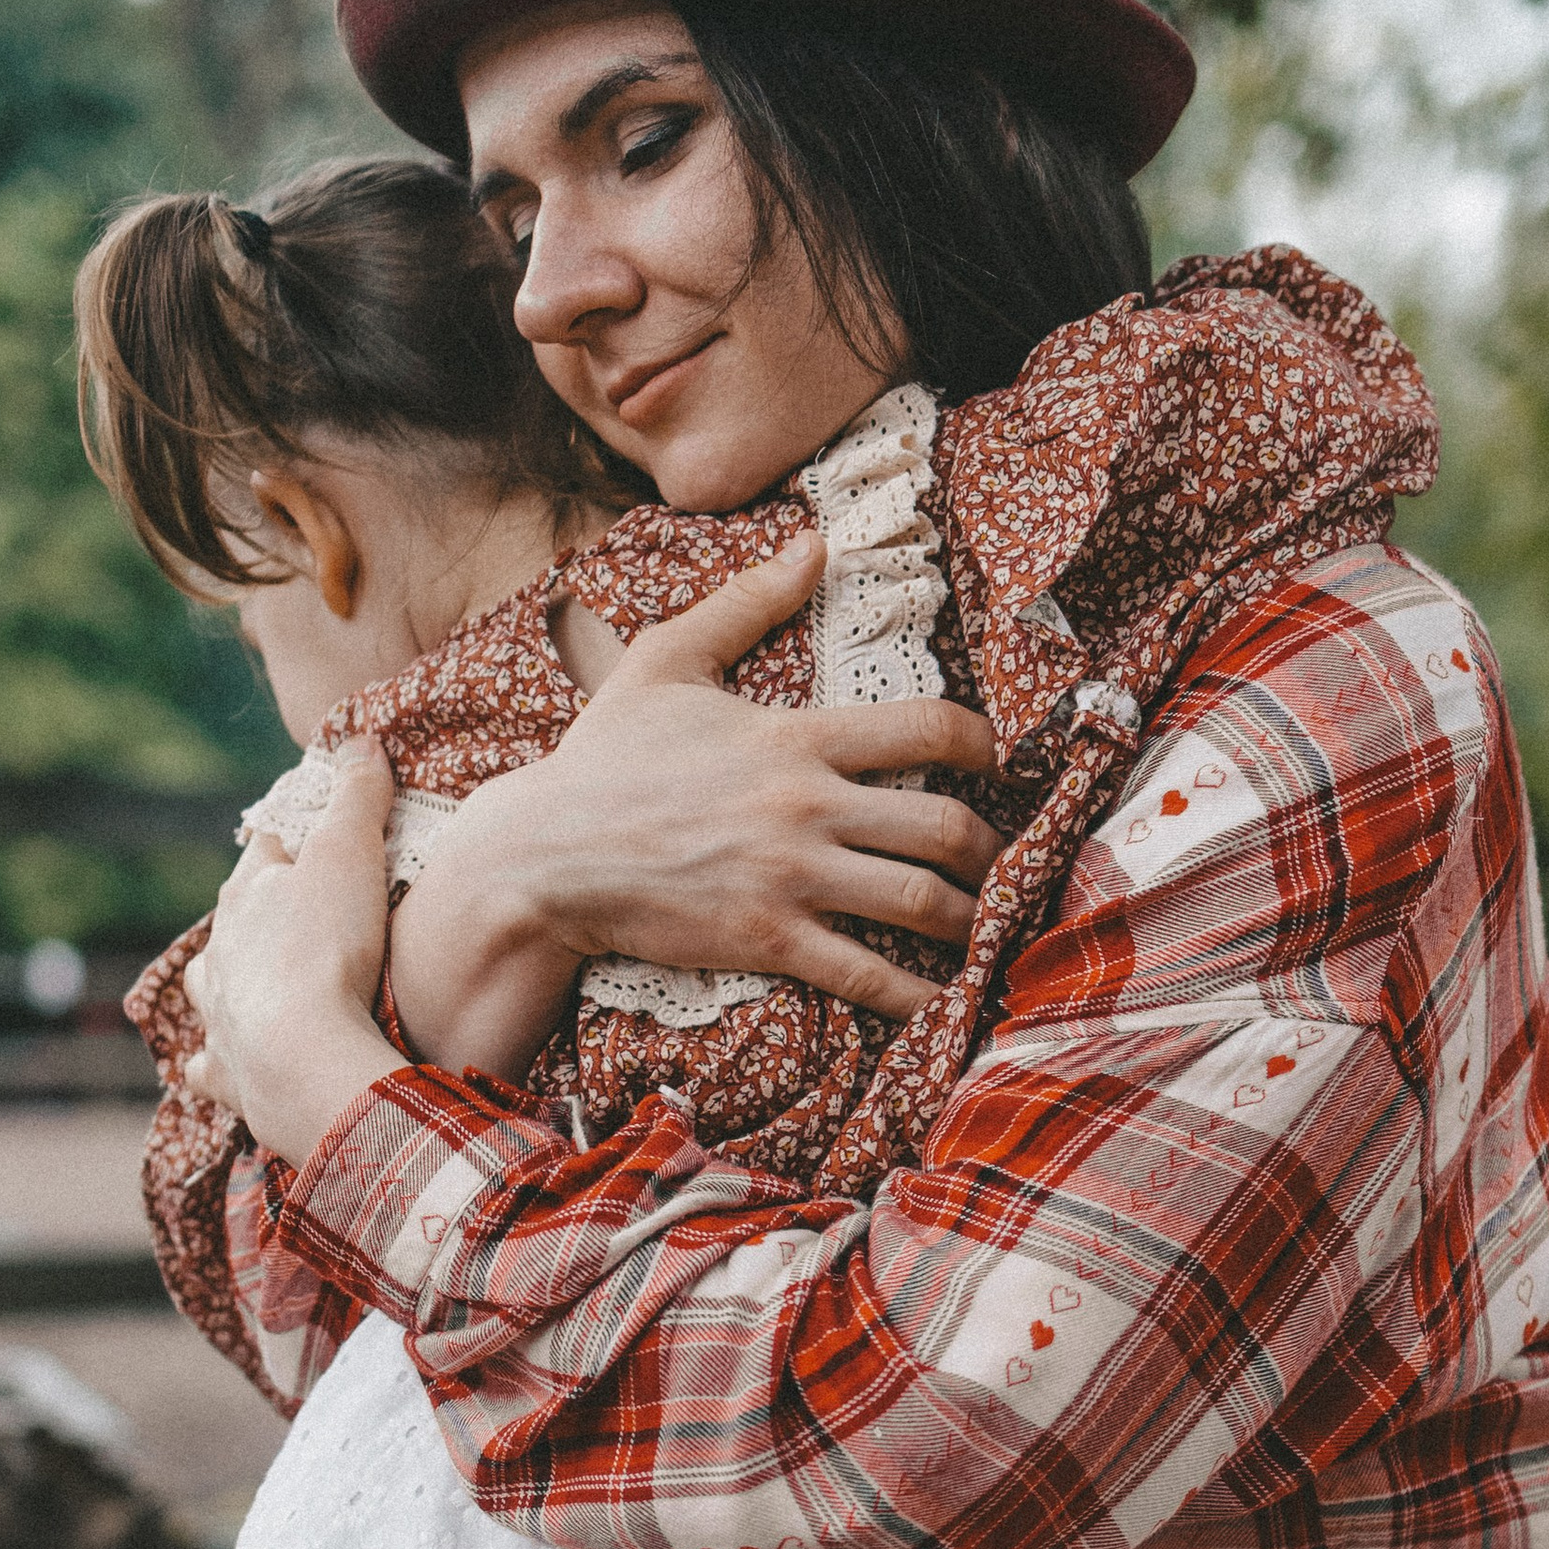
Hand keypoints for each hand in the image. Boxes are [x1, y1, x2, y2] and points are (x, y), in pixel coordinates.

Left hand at [186, 741, 401, 1162]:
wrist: (304, 1055)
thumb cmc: (327, 949)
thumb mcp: (352, 854)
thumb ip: (358, 796)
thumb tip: (358, 738)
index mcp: (248, 894)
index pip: (267, 847)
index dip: (295, 836)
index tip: (318, 834)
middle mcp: (223, 953)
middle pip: (234, 918)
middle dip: (258, 912)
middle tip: (295, 913)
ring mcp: (220, 1015)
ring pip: (209, 986)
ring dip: (226, 981)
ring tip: (244, 983)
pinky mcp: (230, 1074)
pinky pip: (210, 1065)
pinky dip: (214, 1061)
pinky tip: (218, 1064)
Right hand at [387, 535, 1006, 1079]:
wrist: (545, 855)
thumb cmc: (604, 758)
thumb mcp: (666, 661)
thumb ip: (745, 601)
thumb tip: (812, 546)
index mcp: (796, 736)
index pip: (928, 727)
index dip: (985, 745)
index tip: (999, 764)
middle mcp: (806, 806)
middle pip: (945, 826)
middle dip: (992, 850)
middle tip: (1004, 862)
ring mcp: (790, 878)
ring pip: (921, 902)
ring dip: (972, 920)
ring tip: (986, 928)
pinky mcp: (767, 940)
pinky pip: (865, 975)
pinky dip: (916, 994)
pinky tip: (943, 1001)